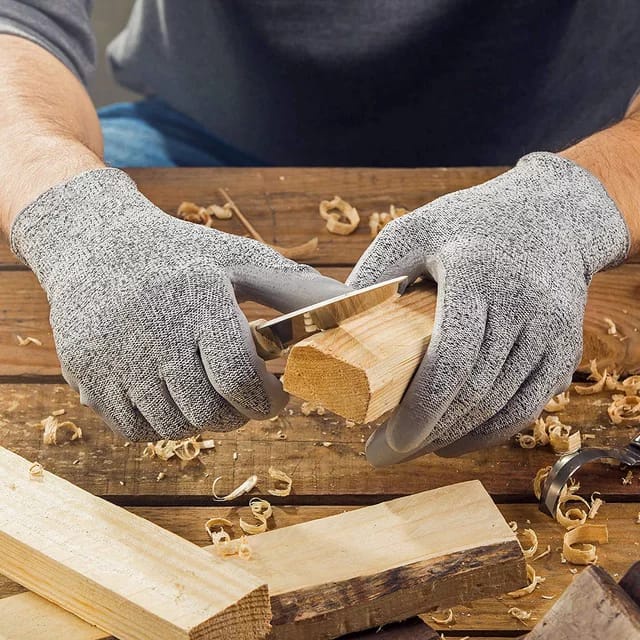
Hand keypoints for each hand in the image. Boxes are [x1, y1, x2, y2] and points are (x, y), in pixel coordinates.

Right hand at [11, 169, 348, 439]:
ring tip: (212, 393)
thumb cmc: (183, 255)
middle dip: (240, 414)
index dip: (268, 399)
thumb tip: (365, 305)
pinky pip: (134, 430)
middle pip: (209, 412)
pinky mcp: (84, 374)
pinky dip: (162, 424)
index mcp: (199, 297)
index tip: (280, 395)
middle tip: (248, 398)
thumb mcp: (239, 259)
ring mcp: (113, 355)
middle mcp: (153, 329)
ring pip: (174, 426)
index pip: (240, 376)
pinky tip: (174, 396)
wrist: (94, 242)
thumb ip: (297, 290)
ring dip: (204, 420)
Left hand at [348, 153, 628, 462]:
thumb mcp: (414, 231)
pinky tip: (456, 441)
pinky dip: (490, 433)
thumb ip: (373, 274)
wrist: (554, 215)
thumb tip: (328, 324)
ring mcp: (549, 330)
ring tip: (413, 448)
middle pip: (473, 393)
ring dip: (454, 439)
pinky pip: (527, 407)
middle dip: (427, 435)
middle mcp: (521, 305)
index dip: (419, 412)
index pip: (450, 361)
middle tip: (385, 453)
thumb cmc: (471, 224)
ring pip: (500, 407)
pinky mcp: (563, 348)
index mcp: (476, 275)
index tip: (385, 440)